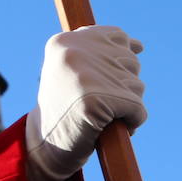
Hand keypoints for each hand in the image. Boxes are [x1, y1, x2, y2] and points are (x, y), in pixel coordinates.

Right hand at [25, 25, 145, 180]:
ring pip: (136, 86)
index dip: (117, 60)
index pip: (116, 36)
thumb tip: (138, 45)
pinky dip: (132, 123)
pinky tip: (107, 127)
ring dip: (125, 105)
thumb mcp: (72, 69)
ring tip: (98, 114)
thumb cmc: (63, 107)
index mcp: (64, 41)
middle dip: (121, 84)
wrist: (43, 144)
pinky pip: (138, 110)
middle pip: (130, 62)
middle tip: (93, 100)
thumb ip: (100, 52)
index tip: (99, 78)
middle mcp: (74, 52)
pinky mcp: (99, 101)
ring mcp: (85, 76)